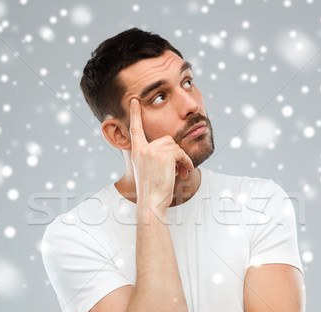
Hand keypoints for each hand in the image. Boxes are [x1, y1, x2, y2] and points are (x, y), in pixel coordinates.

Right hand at [129, 98, 193, 212]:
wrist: (151, 202)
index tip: (134, 100)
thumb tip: (174, 149)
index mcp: (136, 152)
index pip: (135, 129)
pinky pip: (180, 153)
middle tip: (181, 169)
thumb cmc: (152, 191)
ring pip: (175, 146)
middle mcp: (142, 149)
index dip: (135, 114)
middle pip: (166, 139)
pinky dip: (186, 162)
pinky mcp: (163, 155)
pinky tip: (185, 172)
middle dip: (176, 153)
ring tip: (182, 172)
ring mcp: (151, 151)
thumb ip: (155, 156)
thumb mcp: (149, 170)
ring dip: (182, 159)